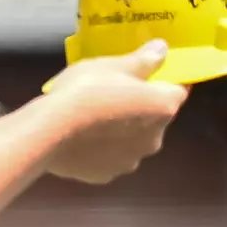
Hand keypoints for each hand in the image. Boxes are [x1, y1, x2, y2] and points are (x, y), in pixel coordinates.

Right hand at [41, 40, 188, 184]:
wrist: (49, 130)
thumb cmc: (88, 90)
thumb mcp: (115, 65)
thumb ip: (144, 60)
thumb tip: (162, 50)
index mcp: (164, 108)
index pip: (178, 91)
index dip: (166, 82)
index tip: (151, 76)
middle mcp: (155, 139)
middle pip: (155, 118)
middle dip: (142, 107)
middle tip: (117, 94)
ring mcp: (130, 161)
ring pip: (132, 141)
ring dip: (122, 131)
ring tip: (95, 117)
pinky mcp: (105, 176)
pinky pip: (109, 158)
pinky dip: (101, 149)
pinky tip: (82, 138)